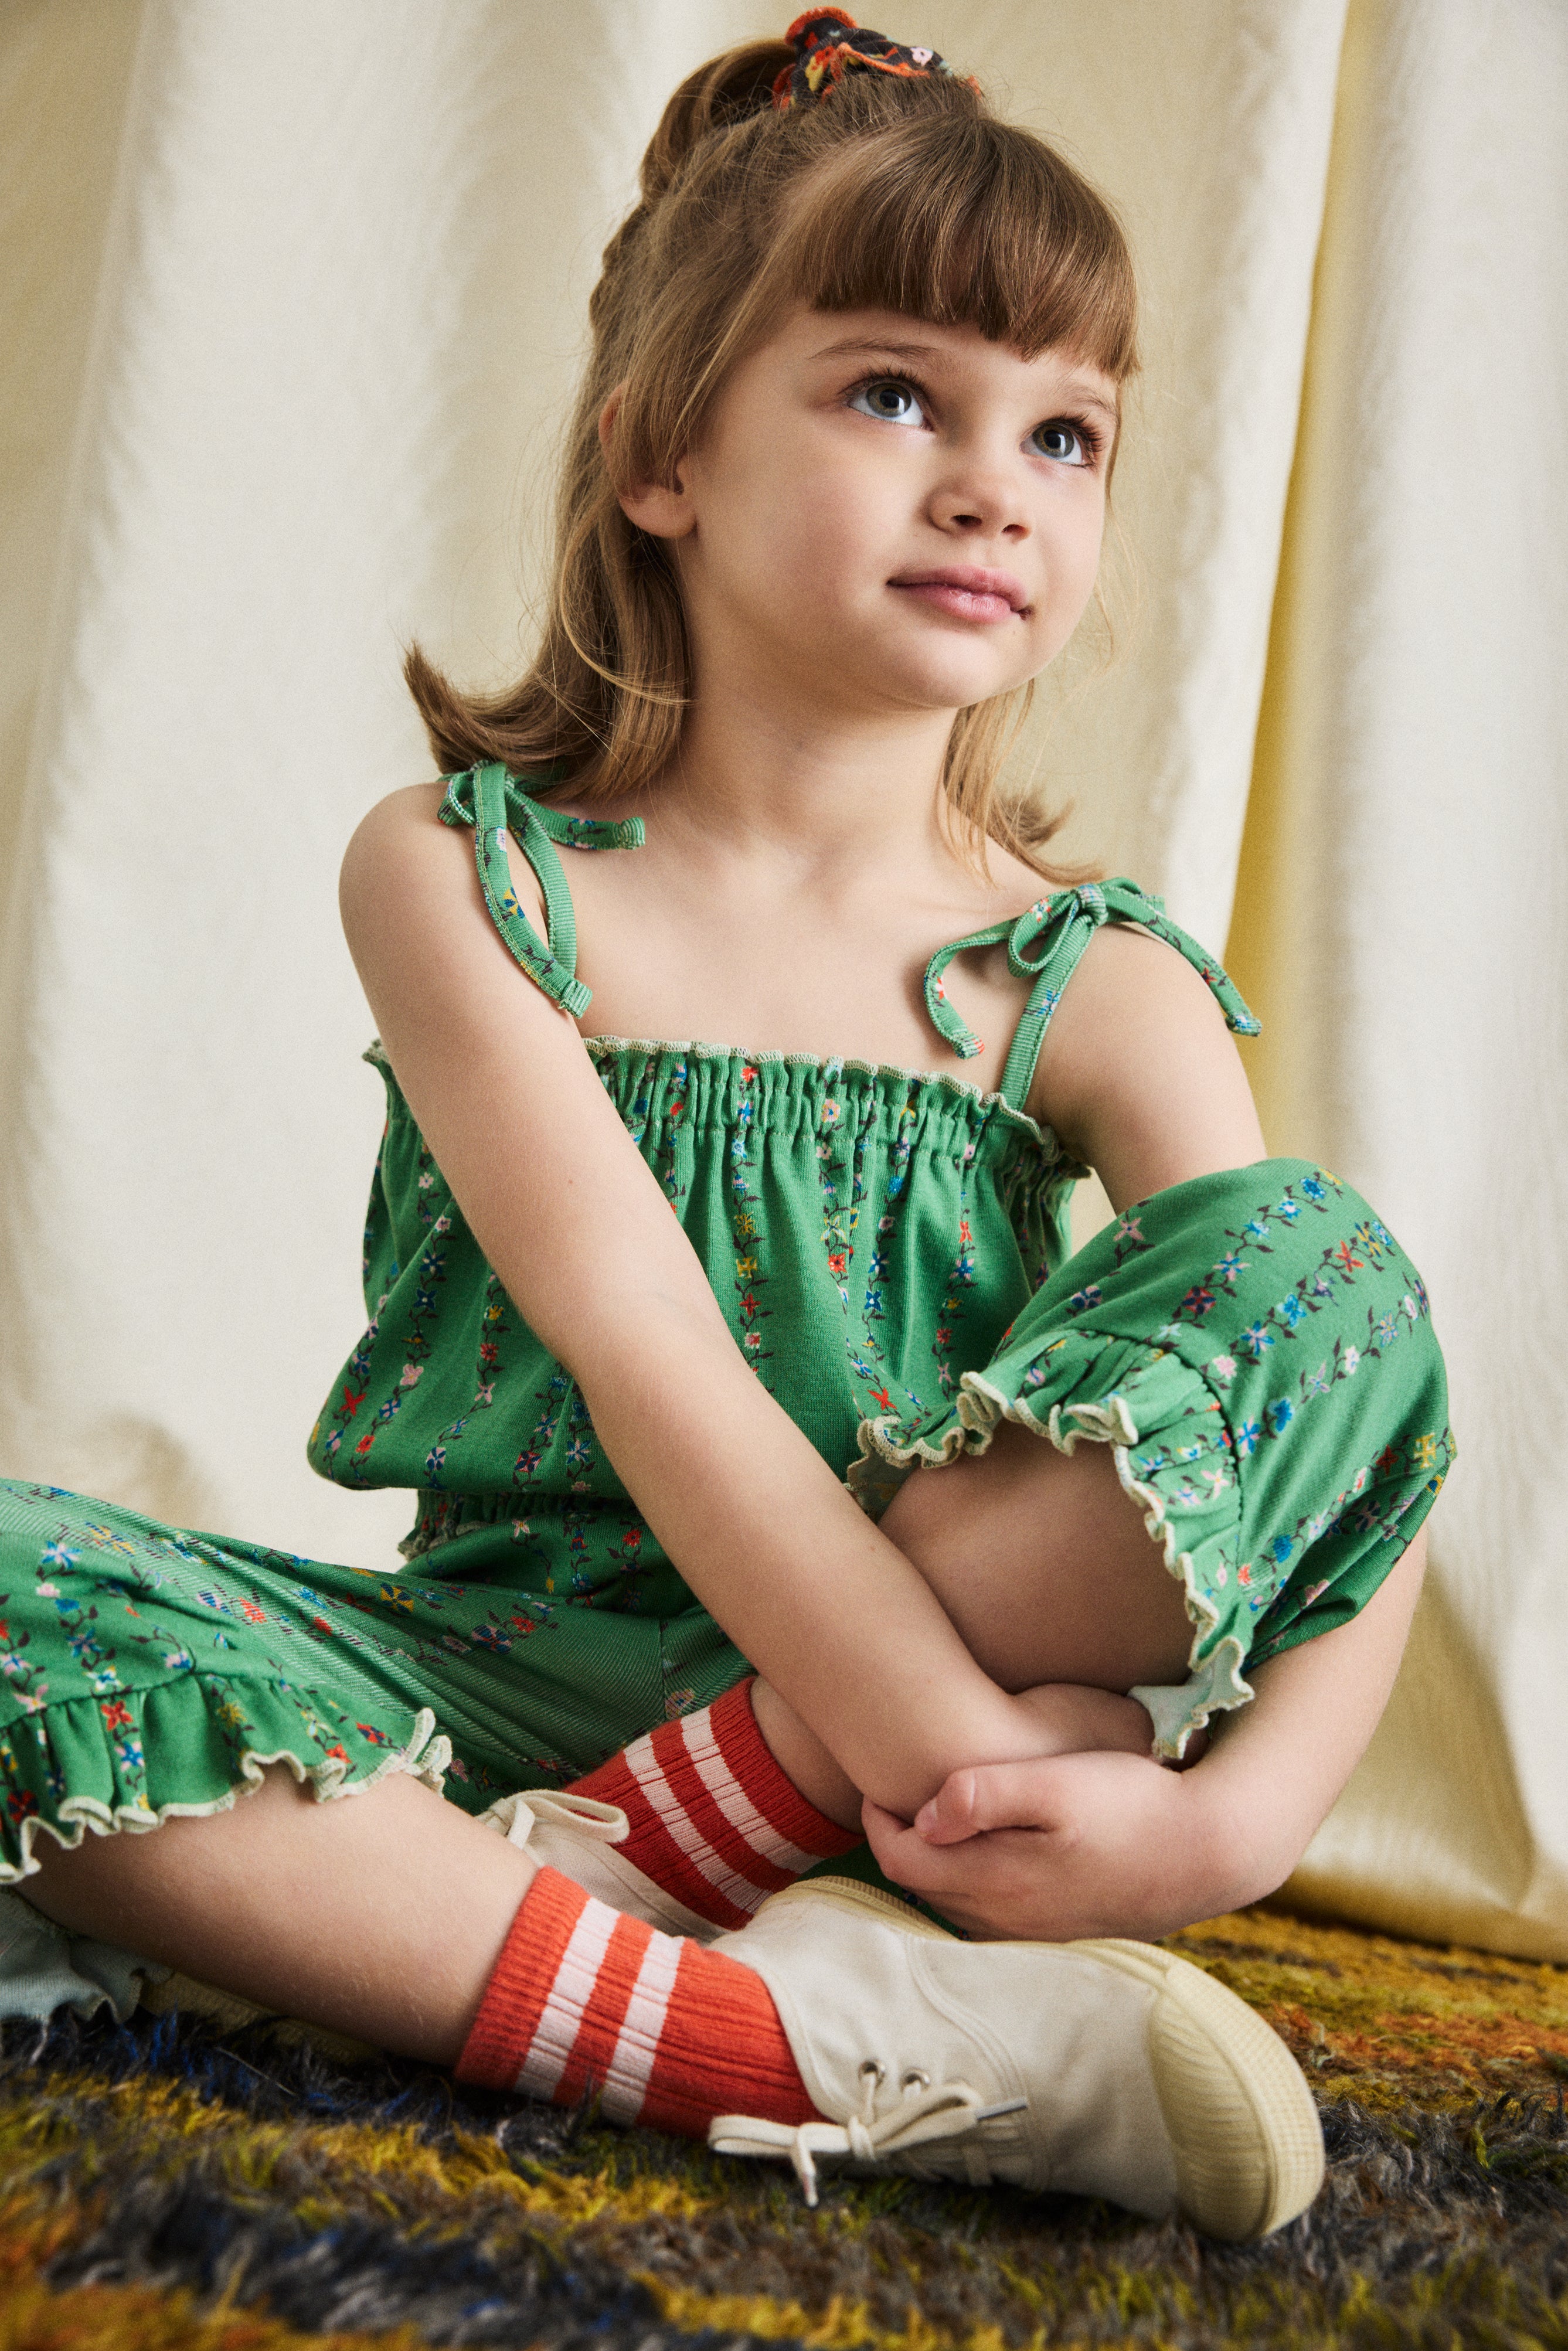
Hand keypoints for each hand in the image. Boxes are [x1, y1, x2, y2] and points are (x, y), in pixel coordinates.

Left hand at [861, 1747, 1235, 1942]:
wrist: (1210, 1851)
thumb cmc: (1134, 1805)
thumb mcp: (1058, 1783)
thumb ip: (985, 1795)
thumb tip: (923, 1814)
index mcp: (997, 1881)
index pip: (903, 1862)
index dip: (878, 1822)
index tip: (877, 1784)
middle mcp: (1008, 1919)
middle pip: (924, 1886)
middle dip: (902, 1843)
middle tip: (896, 1795)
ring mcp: (1037, 1932)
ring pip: (957, 1904)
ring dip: (937, 1865)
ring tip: (935, 1818)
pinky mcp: (1064, 1930)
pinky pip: (992, 1914)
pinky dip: (973, 1881)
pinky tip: (990, 1849)